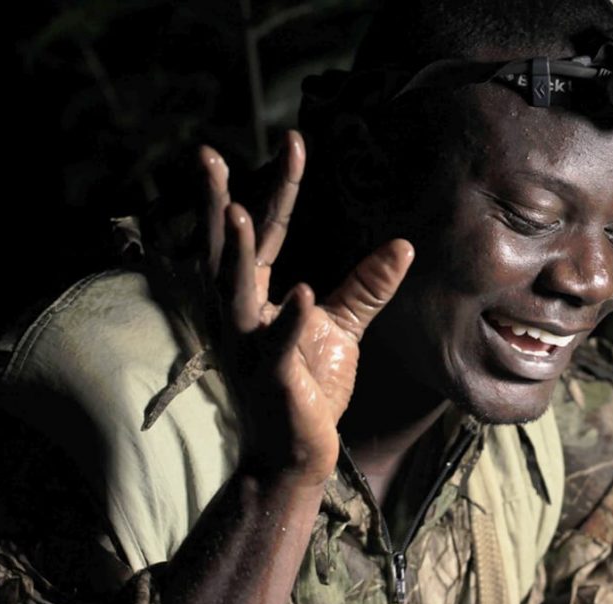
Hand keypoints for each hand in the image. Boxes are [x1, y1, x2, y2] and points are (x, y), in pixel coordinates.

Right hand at [200, 131, 413, 484]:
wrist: (301, 450)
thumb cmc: (312, 387)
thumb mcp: (342, 327)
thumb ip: (366, 286)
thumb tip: (403, 245)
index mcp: (256, 299)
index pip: (264, 236)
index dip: (277, 191)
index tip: (292, 143)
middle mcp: (243, 317)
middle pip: (227, 252)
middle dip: (216, 204)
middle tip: (208, 156)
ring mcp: (251, 348)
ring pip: (234, 295)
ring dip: (235, 254)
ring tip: (237, 211)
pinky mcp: (272, 382)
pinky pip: (278, 349)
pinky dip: (289, 323)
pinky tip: (301, 293)